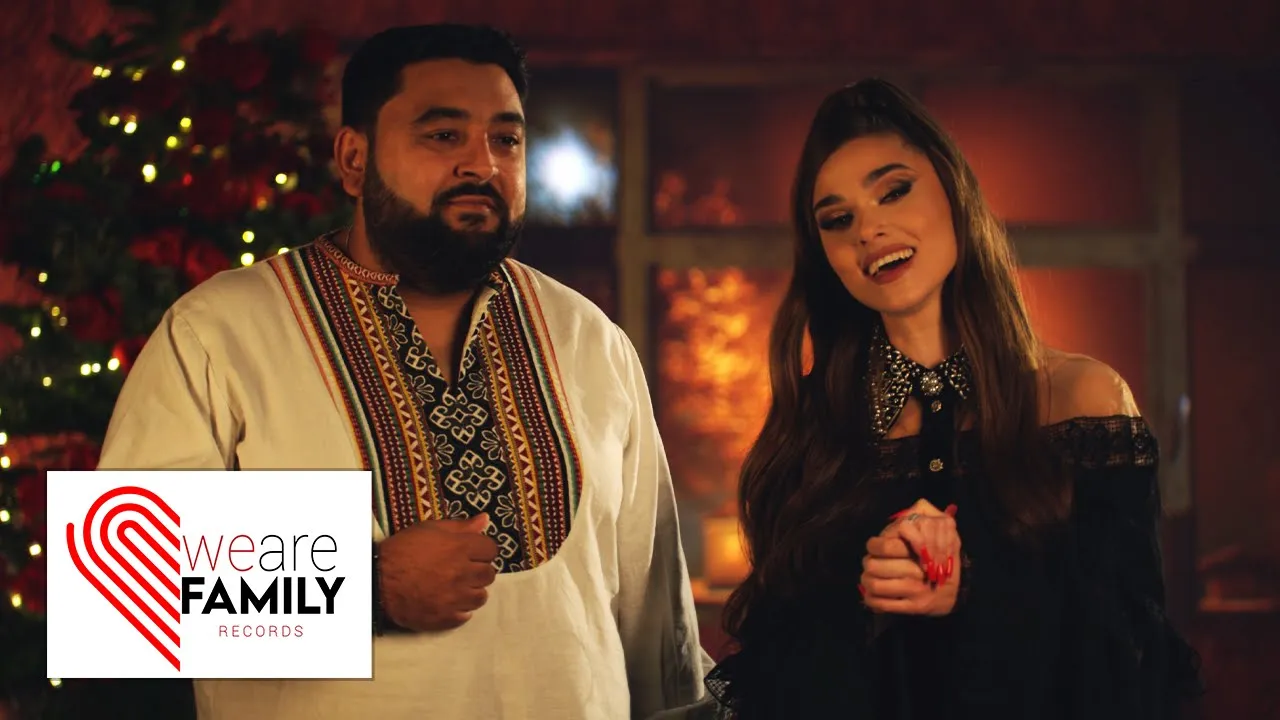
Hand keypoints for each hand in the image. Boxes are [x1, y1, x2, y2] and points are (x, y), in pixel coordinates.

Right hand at [378, 513, 498, 631]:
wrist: (377, 581)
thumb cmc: (401, 551)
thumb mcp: (429, 529)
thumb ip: (460, 526)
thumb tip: (484, 520)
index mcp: (460, 548)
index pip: (491, 550)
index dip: (482, 550)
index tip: (471, 553)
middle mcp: (462, 574)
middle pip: (489, 574)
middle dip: (478, 570)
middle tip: (462, 570)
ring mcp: (455, 598)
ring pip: (481, 597)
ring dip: (472, 591)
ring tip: (455, 587)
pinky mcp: (445, 618)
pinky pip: (465, 616)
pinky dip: (460, 610)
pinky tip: (448, 602)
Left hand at [859, 499, 960, 616]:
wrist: (957, 588)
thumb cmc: (939, 554)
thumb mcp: (938, 527)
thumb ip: (919, 515)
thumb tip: (907, 515)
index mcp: (919, 548)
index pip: (884, 545)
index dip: (875, 546)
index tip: (875, 548)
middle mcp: (917, 569)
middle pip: (873, 566)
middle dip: (867, 564)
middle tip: (869, 564)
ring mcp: (916, 589)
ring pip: (875, 585)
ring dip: (866, 582)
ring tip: (868, 578)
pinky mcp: (915, 607)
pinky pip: (883, 604)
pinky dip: (871, 600)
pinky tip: (871, 596)